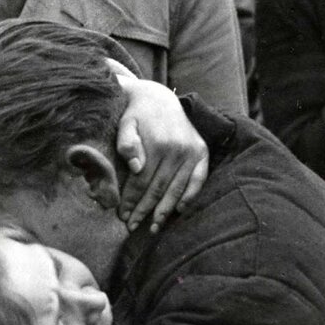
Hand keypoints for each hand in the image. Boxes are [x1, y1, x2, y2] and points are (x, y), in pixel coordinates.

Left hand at [109, 63, 208, 232]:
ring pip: (177, 188)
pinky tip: (179, 210)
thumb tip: (135, 167)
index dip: (131, 200)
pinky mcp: (202, 152)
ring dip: (165, 210)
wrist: (159, 98)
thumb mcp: (125, 124)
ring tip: (153, 227)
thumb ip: (127, 143)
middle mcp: (178, 149)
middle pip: (158, 188)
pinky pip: (198, 179)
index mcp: (158, 143)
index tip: (121, 215)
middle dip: (144, 210)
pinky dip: (190, 196)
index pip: (142, 181)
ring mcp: (192, 151)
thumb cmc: (136, 115)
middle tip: (132, 227)